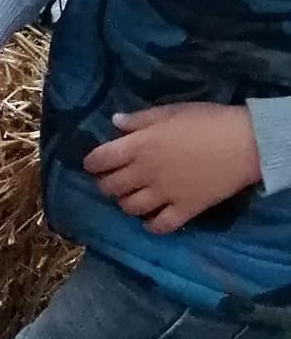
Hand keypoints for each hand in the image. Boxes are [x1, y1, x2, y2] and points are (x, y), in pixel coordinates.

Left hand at [85, 102, 260, 232]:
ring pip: (129, 208)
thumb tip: (114, 123)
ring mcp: (164, 194)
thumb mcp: (170, 111)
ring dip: (126, 203)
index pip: (99, 160)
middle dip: (106, 184)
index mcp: (138, 146)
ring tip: (133, 196)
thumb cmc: (208, 121)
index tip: (95, 163)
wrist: (246, 143)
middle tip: (113, 180)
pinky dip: (150, 225)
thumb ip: (140, 120)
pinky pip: (159, 226)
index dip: (92, 163)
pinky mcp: (184, 210)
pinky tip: (152, 218)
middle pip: (110, 187)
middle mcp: (145, 173)